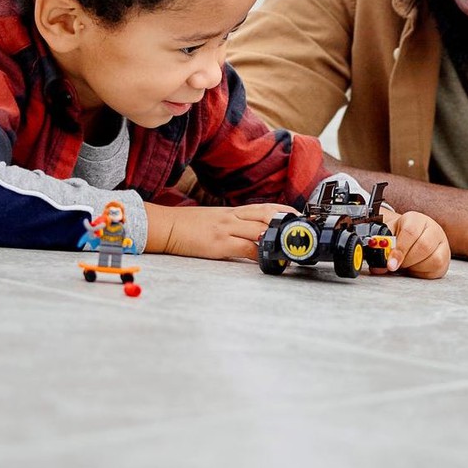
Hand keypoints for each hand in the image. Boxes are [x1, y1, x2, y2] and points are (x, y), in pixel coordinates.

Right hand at [145, 201, 296, 259]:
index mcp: (233, 211)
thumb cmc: (188, 225)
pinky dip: (259, 255)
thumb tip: (252, 234)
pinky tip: (268, 261)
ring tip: (290, 249)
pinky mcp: (219, 244)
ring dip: (276, 240)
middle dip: (286, 223)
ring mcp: (226, 229)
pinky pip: (245, 249)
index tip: (299, 216)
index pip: (264, 207)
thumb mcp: (215, 219)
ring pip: (260, 230)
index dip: (283, 210)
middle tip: (302, 232)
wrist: (165, 226)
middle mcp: (233, 217)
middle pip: (267, 215)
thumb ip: (234, 224)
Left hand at [370, 210, 449, 278]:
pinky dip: (424, 271)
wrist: (409, 238)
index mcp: (416, 219)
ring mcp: (442, 243)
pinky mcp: (445, 257)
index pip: (410, 232)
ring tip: (406, 263)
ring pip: (434, 259)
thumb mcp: (388, 238)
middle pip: (423, 246)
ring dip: (416, 266)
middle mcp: (432, 228)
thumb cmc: (398, 237)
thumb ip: (382, 250)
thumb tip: (379, 267)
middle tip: (397, 264)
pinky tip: (416, 266)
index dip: (399, 250)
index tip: (391, 263)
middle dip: (407, 260)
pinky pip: (438, 267)